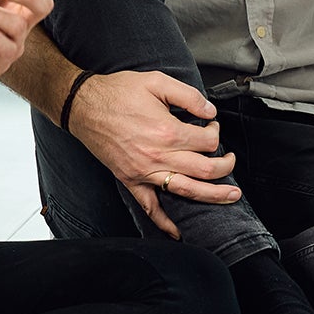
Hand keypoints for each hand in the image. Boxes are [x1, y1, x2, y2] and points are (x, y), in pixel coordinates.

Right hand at [68, 69, 238, 236]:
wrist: (82, 106)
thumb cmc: (117, 92)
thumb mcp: (157, 81)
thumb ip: (188, 95)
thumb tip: (210, 111)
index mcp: (167, 131)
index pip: (208, 141)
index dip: (216, 132)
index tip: (212, 125)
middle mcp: (158, 156)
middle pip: (205, 170)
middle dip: (226, 166)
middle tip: (231, 160)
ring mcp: (144, 172)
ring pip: (187, 191)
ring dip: (214, 196)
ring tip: (231, 196)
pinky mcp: (130, 180)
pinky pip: (150, 207)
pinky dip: (165, 223)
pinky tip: (178, 231)